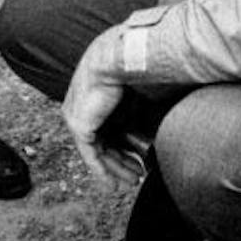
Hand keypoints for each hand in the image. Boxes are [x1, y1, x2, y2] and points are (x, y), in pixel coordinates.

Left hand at [61, 28, 142, 186]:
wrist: (121, 57)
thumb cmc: (136, 66)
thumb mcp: (143, 91)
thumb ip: (146, 108)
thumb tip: (161, 125)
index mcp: (99, 95)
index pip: (110, 127)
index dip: (126, 147)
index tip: (141, 161)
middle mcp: (85, 107)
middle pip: (104, 141)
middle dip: (121, 161)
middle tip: (137, 176)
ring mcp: (79, 116)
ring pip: (97, 150)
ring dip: (115, 169)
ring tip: (132, 181)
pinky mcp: (80, 125)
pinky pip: (90, 155)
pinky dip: (104, 171)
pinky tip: (116, 183)